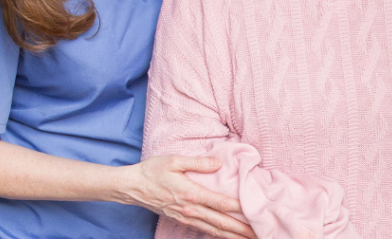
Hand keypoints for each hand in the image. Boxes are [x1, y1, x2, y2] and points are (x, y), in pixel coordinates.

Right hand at [121, 155, 257, 238]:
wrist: (132, 186)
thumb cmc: (152, 171)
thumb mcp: (174, 160)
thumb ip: (198, 162)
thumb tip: (219, 163)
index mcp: (191, 193)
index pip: (221, 203)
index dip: (240, 208)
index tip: (257, 211)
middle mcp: (190, 209)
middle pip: (221, 222)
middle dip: (242, 229)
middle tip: (260, 233)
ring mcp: (186, 217)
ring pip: (214, 230)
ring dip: (233, 235)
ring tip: (250, 238)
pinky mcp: (181, 220)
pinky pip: (204, 230)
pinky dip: (218, 235)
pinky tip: (228, 236)